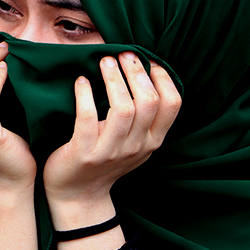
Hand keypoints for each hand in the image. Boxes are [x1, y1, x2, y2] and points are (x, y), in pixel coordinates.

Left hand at [43, 52, 181, 210]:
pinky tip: (81, 81)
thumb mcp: (135, 142)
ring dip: (113, 80)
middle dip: (137, 72)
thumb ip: (145, 117)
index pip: (172, 104)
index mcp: (153, 141)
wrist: (78, 195)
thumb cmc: (106, 160)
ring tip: (105, 61)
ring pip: (123, 109)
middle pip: (148, 102)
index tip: (148, 60)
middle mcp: (137, 147)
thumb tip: (147, 71)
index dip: (163, 77)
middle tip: (124, 54)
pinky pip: (88, 118)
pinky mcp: (85, 154)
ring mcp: (111, 152)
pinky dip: (85, 95)